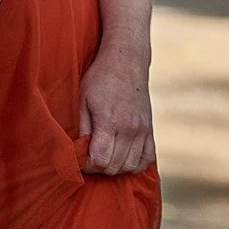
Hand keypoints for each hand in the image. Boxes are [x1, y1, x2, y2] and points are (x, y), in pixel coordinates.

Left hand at [78, 44, 154, 175]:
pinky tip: (123, 158)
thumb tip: (78, 153)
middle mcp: (130, 128)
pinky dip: (135, 164)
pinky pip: (148, 158)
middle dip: (98, 168)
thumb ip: (82, 128)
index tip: (79, 158)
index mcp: (110, 122)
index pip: (100, 160)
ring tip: (105, 157)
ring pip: (131, 166)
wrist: (127, 61)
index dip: (86, 166)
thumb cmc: (100, 78)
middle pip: (115, 167)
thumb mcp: (83, 100)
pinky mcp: (150, 128)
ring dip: (116, 168)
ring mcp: (143, 129)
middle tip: (89, 157)